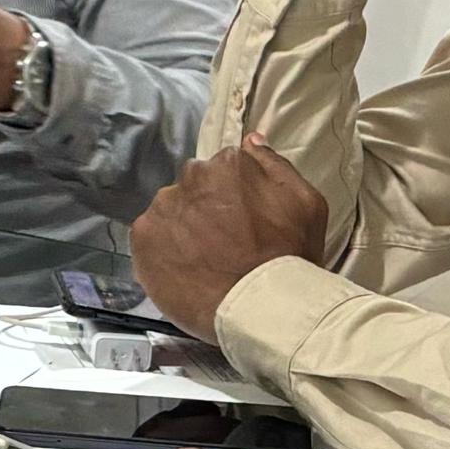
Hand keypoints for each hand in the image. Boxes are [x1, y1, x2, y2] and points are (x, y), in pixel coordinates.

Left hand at [130, 134, 330, 333]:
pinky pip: (150, 238)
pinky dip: (162, 251)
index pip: (222, 171)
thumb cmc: (290, 257)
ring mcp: (164, 206)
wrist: (262, 307)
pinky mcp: (143, 237)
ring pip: (170, 212)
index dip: (231, 199)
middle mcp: (192, 176)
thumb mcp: (306, 203)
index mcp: (229, 163)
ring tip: (201, 261)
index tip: (240, 222)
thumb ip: (275, 166)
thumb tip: (251, 141)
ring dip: (182, 229)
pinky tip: (183, 271)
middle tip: (221, 244)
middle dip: (204, 210)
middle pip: (193, 189)